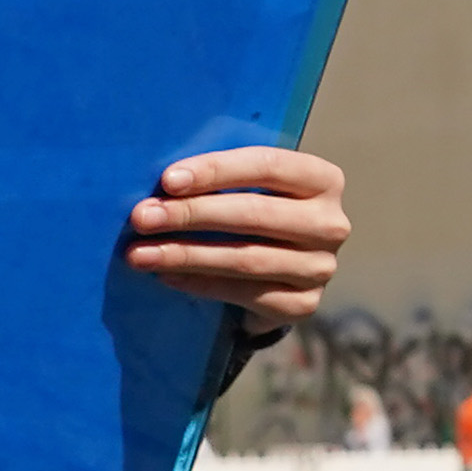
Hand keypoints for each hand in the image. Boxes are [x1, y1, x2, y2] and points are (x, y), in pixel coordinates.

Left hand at [124, 146, 347, 324]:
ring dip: (186, 254)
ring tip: (141, 253)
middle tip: (143, 217)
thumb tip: (164, 181)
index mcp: (322, 179)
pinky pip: (244, 294)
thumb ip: (221, 177)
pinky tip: (166, 276)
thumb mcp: (249, 184)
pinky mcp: (303, 304)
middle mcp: (330, 223)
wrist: (278, 270)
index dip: (216, 171)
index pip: (268, 166)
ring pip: (246, 258)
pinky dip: (200, 285)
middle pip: (255, 214)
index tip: (168, 180)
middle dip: (191, 214)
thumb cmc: (254, 210)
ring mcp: (320, 268)